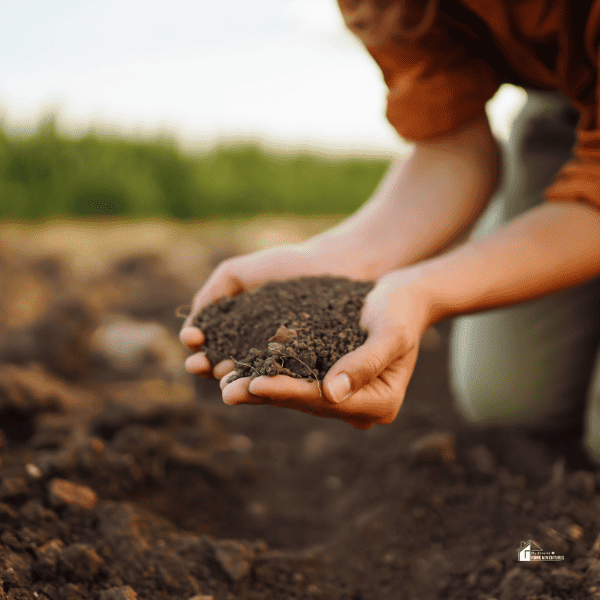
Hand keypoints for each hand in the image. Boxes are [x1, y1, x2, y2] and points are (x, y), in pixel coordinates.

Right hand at [180, 244, 323, 378]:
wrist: (331, 264)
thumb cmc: (283, 266)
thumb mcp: (238, 273)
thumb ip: (212, 293)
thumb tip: (192, 323)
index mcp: (234, 328)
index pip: (207, 341)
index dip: (196, 342)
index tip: (192, 337)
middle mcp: (251, 348)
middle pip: (221, 362)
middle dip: (205, 364)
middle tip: (197, 364)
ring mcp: (276, 359)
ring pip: (247, 374)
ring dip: (230, 378)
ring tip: (220, 375)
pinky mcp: (301, 367)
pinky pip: (282, 375)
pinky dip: (265, 380)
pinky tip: (254, 378)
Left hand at [218, 267, 431, 428]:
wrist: (403, 299)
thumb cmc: (400, 310)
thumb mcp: (390, 332)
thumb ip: (366, 362)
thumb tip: (332, 393)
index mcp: (381, 403)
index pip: (325, 400)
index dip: (288, 392)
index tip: (254, 383)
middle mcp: (361, 408)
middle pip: (306, 403)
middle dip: (265, 394)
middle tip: (226, 390)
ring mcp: (345, 399)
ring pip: (296, 396)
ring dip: (261, 389)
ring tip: (225, 383)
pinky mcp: (330, 383)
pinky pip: (296, 382)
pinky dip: (270, 376)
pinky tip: (241, 370)